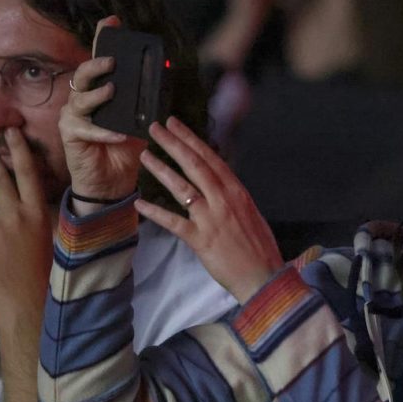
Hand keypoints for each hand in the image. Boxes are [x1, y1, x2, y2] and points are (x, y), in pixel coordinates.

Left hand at [0, 127, 52, 334]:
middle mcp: (12, 216)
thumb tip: (33, 209)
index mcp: (37, 214)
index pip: (27, 174)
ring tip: (7, 255)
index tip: (11, 132)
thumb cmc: (50, 278)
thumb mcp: (57, 243)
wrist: (28, 308)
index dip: (19, 151)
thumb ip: (44, 220)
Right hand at [60, 18, 146, 206]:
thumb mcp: (140, 122)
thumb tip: (162, 81)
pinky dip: (104, 132)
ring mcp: (73, 116)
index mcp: (100, 91)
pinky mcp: (70, 135)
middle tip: (112, 61)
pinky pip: (86, 129)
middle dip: (96, 64)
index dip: (102, 39)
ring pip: (80, 99)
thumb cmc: (125, 148)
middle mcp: (83, 99)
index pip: (99, 61)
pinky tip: (118, 134)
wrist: (113, 181)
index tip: (112, 21)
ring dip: (98, 95)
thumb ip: (145, 102)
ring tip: (112, 91)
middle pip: (83, 75)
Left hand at [134, 116, 283, 303]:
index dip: (191, 140)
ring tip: (144, 155)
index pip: (211, 159)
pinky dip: (155, 212)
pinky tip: (139, 203)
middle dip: (173, 144)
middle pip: (195, 165)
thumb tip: (216, 184)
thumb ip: (231, 197)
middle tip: (155, 128)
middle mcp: (223, 200)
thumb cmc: (259, 246)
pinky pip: (173, 222)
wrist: (263, 275)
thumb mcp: (249, 212)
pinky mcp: (200, 239)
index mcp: (237, 192)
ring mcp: (211, 218)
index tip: (176, 125)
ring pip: (182, 188)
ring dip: (161, 169)